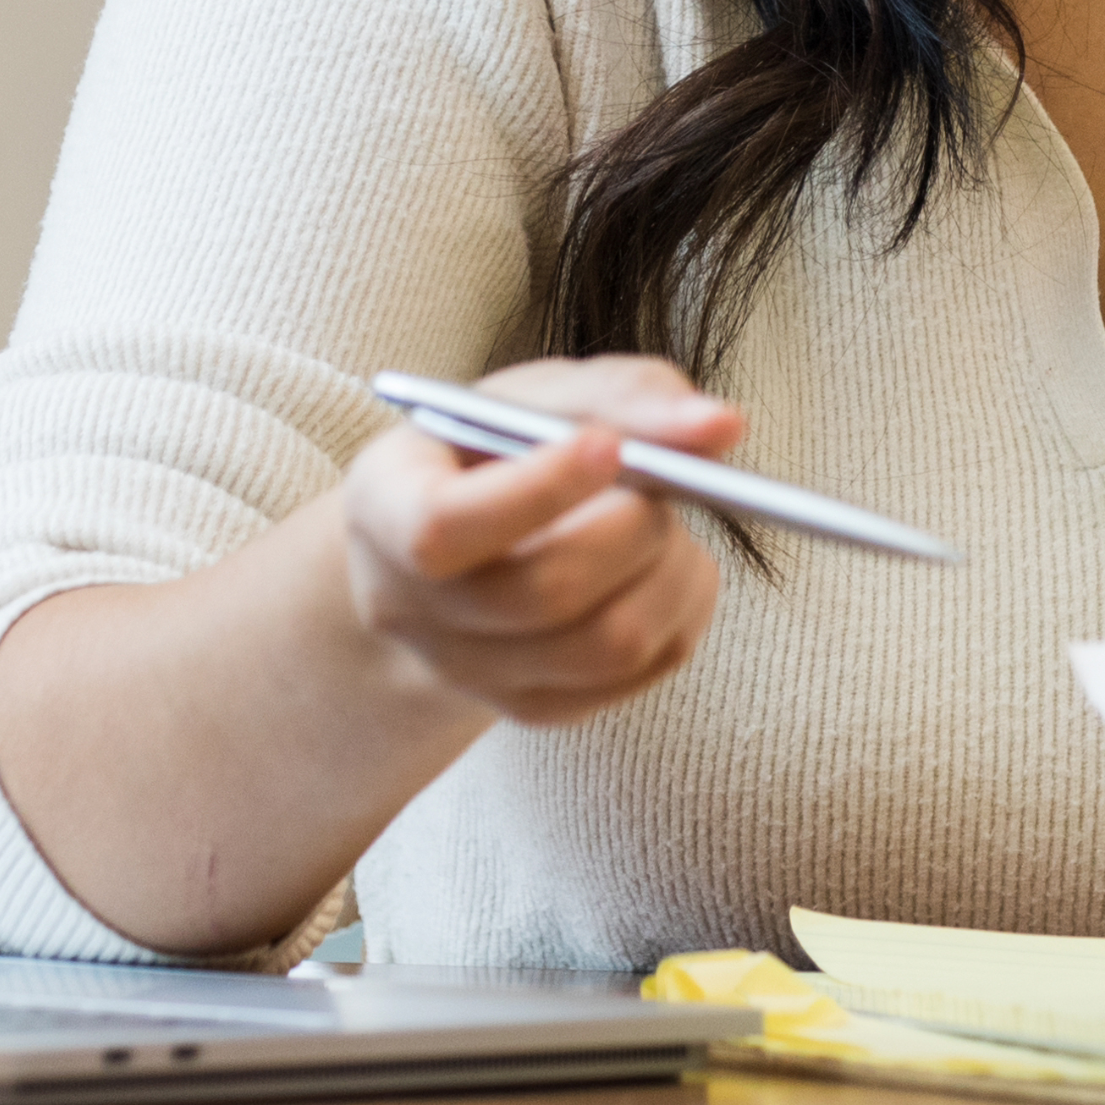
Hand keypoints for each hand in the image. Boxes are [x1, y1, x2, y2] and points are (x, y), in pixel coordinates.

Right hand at [337, 356, 747, 728]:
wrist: (454, 547)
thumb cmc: (491, 454)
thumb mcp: (530, 398)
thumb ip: (621, 396)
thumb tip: (720, 426)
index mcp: (384, 510)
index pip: (444, 528)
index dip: (537, 490)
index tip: (609, 445)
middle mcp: (412, 610)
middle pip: (544, 592)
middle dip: (634, 524)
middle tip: (662, 481)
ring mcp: (473, 674)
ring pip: (609, 643)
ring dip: (672, 569)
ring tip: (668, 522)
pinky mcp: (537, 708)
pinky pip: (644, 669)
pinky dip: (684, 607)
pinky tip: (665, 565)